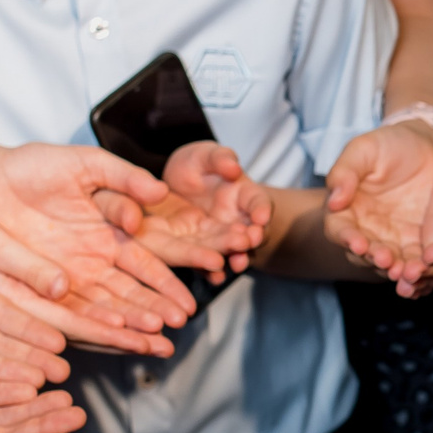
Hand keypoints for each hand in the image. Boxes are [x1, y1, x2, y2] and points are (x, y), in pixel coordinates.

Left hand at [0, 143, 193, 352]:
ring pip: (106, 310)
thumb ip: (123, 176)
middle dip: (156, 312)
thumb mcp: (85, 163)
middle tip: (178, 324)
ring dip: (132, 326)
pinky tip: (115, 334)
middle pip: (130, 294)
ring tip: (155, 341)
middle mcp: (92, 264)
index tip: (185, 302)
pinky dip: (94, 327)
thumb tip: (161, 190)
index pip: (145, 265)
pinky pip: (72, 314)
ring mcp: (67, 280)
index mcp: (109, 234)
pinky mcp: (40, 292)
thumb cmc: (33, 167)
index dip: (166, 284)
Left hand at [129, 141, 272, 277]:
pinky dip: (213, 272)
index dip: (261, 208)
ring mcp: (220, 238)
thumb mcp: (203, 155)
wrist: (170, 187)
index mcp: (242, 194)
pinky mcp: (203, 251)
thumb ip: (219, 158)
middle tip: (249, 241)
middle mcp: (236, 219)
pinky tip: (213, 277)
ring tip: (237, 263)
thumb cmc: (194, 167)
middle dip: (250, 237)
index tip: (262, 215)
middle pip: (247, 230)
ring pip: (231, 250)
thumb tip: (233, 167)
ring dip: (237, 257)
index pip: (257, 201)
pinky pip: (210, 264)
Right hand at [324, 120, 432, 281]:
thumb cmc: (389, 145)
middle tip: (386, 260)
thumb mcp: (364, 149)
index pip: (339, 230)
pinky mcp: (417, 243)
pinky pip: (416, 261)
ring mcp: (392, 239)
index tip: (358, 243)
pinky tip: (426, 270)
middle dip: (374, 259)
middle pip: (364, 253)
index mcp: (347, 209)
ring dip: (397, 269)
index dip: (347, 239)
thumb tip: (334, 201)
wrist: (427, 146)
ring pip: (389, 262)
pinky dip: (419, 269)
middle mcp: (366, 230)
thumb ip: (345, 172)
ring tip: (406, 271)